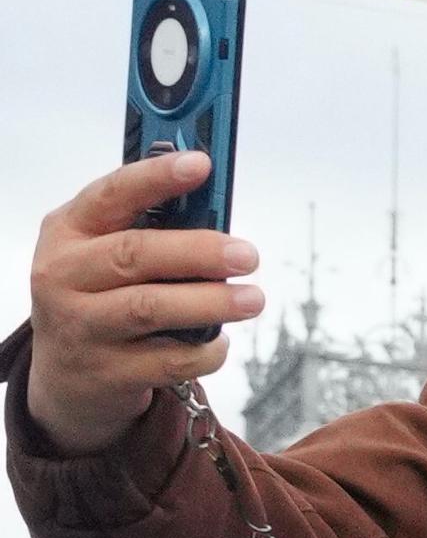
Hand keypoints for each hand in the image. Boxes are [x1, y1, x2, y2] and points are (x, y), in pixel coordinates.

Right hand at [23, 155, 261, 453]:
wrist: (67, 374)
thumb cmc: (100, 295)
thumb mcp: (103, 251)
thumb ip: (149, 227)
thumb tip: (214, 205)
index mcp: (67, 231)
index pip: (110, 194)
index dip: (156, 177)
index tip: (202, 164)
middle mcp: (63, 275)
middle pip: (135, 254)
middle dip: (199, 252)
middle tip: (248, 255)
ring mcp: (80, 326)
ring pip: (151, 308)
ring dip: (210, 302)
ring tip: (252, 298)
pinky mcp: (106, 372)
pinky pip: (169, 360)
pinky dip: (205, 350)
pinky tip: (219, 341)